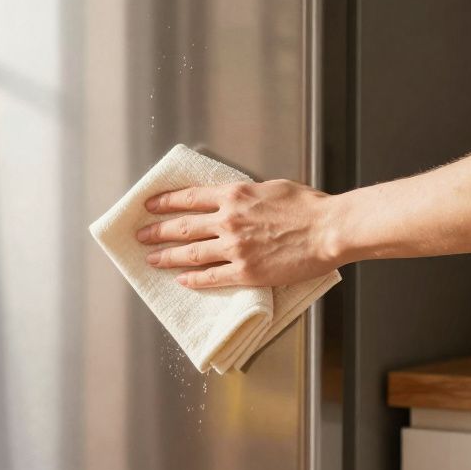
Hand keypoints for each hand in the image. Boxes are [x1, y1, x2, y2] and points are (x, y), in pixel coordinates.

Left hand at [136, 180, 341, 288]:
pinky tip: (181, 281)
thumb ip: (244, 195)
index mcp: (234, 195)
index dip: (165, 202)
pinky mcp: (246, 272)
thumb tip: (231, 200)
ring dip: (167, 257)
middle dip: (157, 231)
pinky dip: (193, 280)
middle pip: (182, 226)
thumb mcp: (269, 188)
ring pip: (190, 253)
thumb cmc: (308, 206)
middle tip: (141, 235)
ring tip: (152, 259)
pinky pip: (211, 277)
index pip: (189, 198)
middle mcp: (228, 221)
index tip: (150, 205)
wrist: (329, 229)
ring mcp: (235, 248)